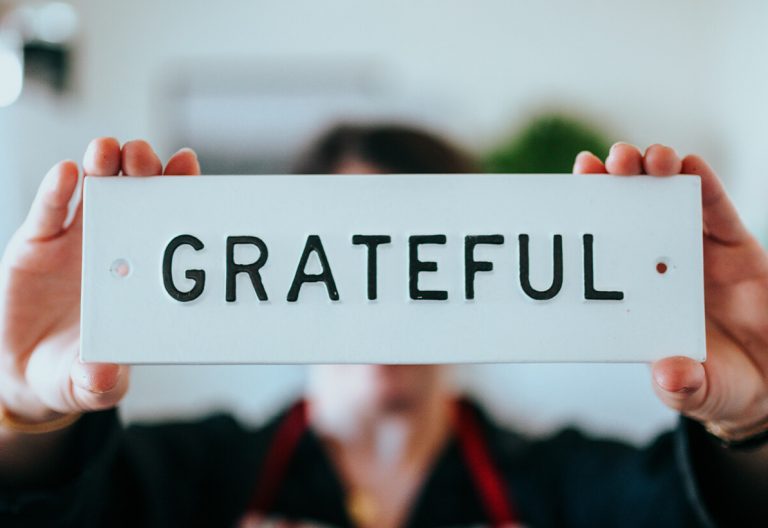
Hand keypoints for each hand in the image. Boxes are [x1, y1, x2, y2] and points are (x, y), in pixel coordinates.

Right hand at [0, 139, 199, 424]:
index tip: (188, 164)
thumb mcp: (91, 383)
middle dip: (142, 169)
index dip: (179, 189)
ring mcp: (77, 239)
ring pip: (95, 189)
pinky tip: (66, 173)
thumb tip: (103, 375)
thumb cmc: (78, 370)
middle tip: (145, 157)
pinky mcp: (37, 242)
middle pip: (135, 192)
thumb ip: (100, 382)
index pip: (167, 221)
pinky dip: (57, 190)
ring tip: (107, 151)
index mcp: (142, 270)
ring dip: (103, 165)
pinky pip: (49, 211)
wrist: (29, 370)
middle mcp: (116, 245)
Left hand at [574, 143, 767, 438]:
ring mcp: (694, 250)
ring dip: (654, 171)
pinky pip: (716, 208)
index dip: (587, 215)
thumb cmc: (717, 382)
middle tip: (603, 164)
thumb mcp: (697, 389)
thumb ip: (683, 385)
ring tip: (645, 160)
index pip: (603, 246)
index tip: (570, 189)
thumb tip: (670, 376)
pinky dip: (703, 183)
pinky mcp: (734, 244)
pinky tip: (688, 165)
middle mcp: (657, 263)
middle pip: (629, 209)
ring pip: (669, 198)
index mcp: (636, 292)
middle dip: (614, 180)